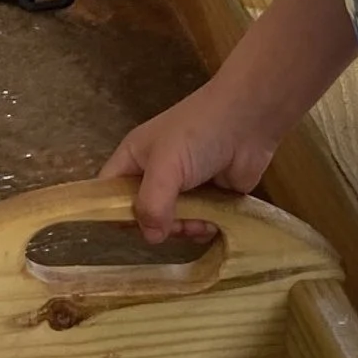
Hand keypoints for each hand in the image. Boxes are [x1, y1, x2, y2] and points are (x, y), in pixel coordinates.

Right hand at [100, 73, 285, 239]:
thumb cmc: (199, 133)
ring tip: (200, 221)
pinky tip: (215, 221)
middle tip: (174, 223)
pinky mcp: (211, 198)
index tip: (129, 226)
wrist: (250, 119)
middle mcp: (156, 174)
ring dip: (185, 229)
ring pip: (171, 224)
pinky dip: (204, 228)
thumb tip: (152, 237)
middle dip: (157, 225)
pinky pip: (198, 225)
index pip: (107, 192)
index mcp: (134, 159)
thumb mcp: (165, 165)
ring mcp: (184, 188)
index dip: (110, 211)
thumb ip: (152, 203)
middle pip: (142, 215)